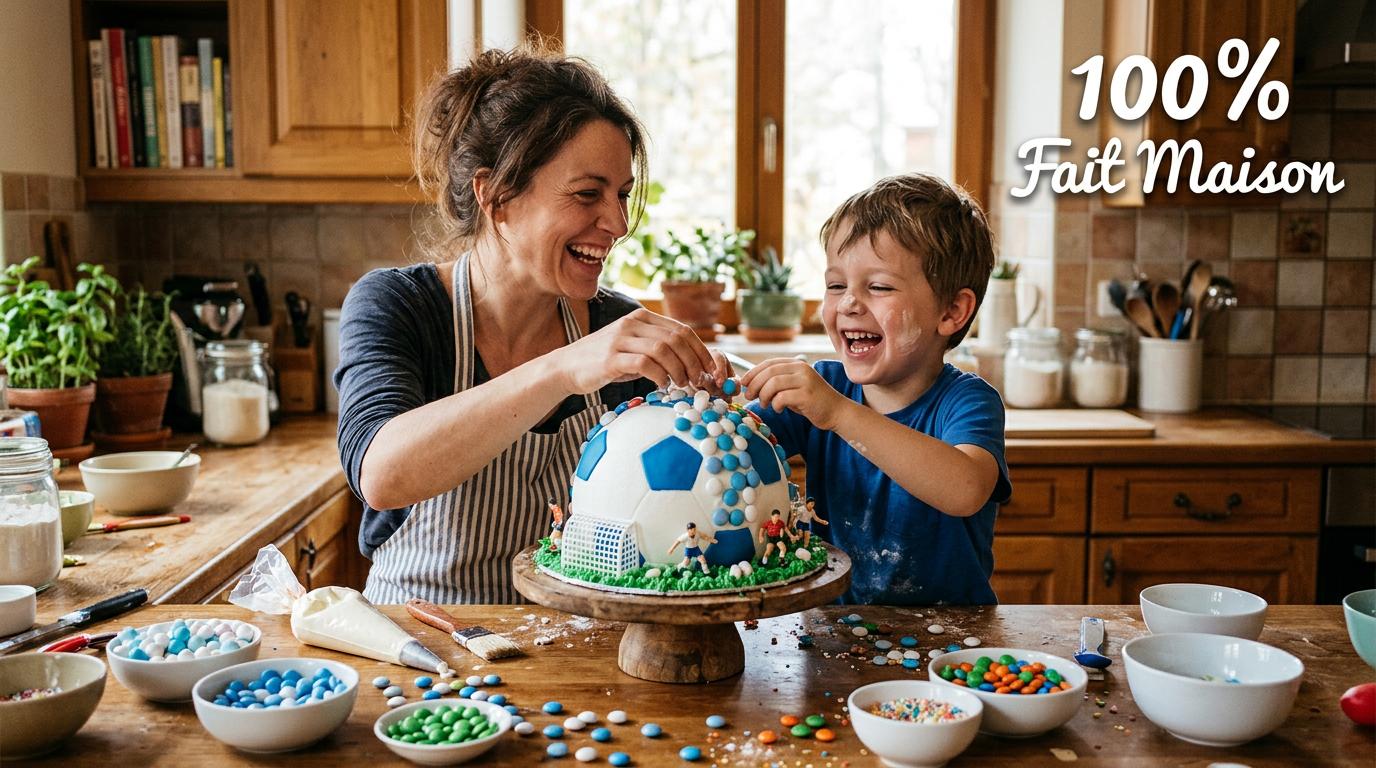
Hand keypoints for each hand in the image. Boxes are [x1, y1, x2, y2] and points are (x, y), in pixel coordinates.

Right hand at [553, 309, 714, 393]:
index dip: (701, 350)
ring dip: (679, 369)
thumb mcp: (633, 347)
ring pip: (663, 349)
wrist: (566, 367)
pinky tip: (661, 386)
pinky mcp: (610, 358)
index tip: (710, 370)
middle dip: (694, 361)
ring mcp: (620, 339)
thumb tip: (692, 364)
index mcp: (641, 318)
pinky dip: (659, 376)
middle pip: (676, 338)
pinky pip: (645, 363)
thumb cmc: (605, 361)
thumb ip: (658, 348)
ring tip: (682, 385)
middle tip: (699, 381)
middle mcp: (632, 324)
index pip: (682, 329)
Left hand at [740, 357, 849, 429]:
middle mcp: (801, 369)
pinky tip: (778, 409)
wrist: (836, 411)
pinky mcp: (807, 395)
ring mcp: (805, 381)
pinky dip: (775, 404)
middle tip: (749, 396)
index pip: (769, 363)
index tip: (743, 383)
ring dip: (764, 395)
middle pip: (769, 372)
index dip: (753, 372)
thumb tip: (750, 384)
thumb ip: (777, 382)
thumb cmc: (811, 401)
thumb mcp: (793, 386)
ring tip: (765, 404)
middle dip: (754, 385)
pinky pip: (782, 398)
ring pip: (773, 384)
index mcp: (796, 364)